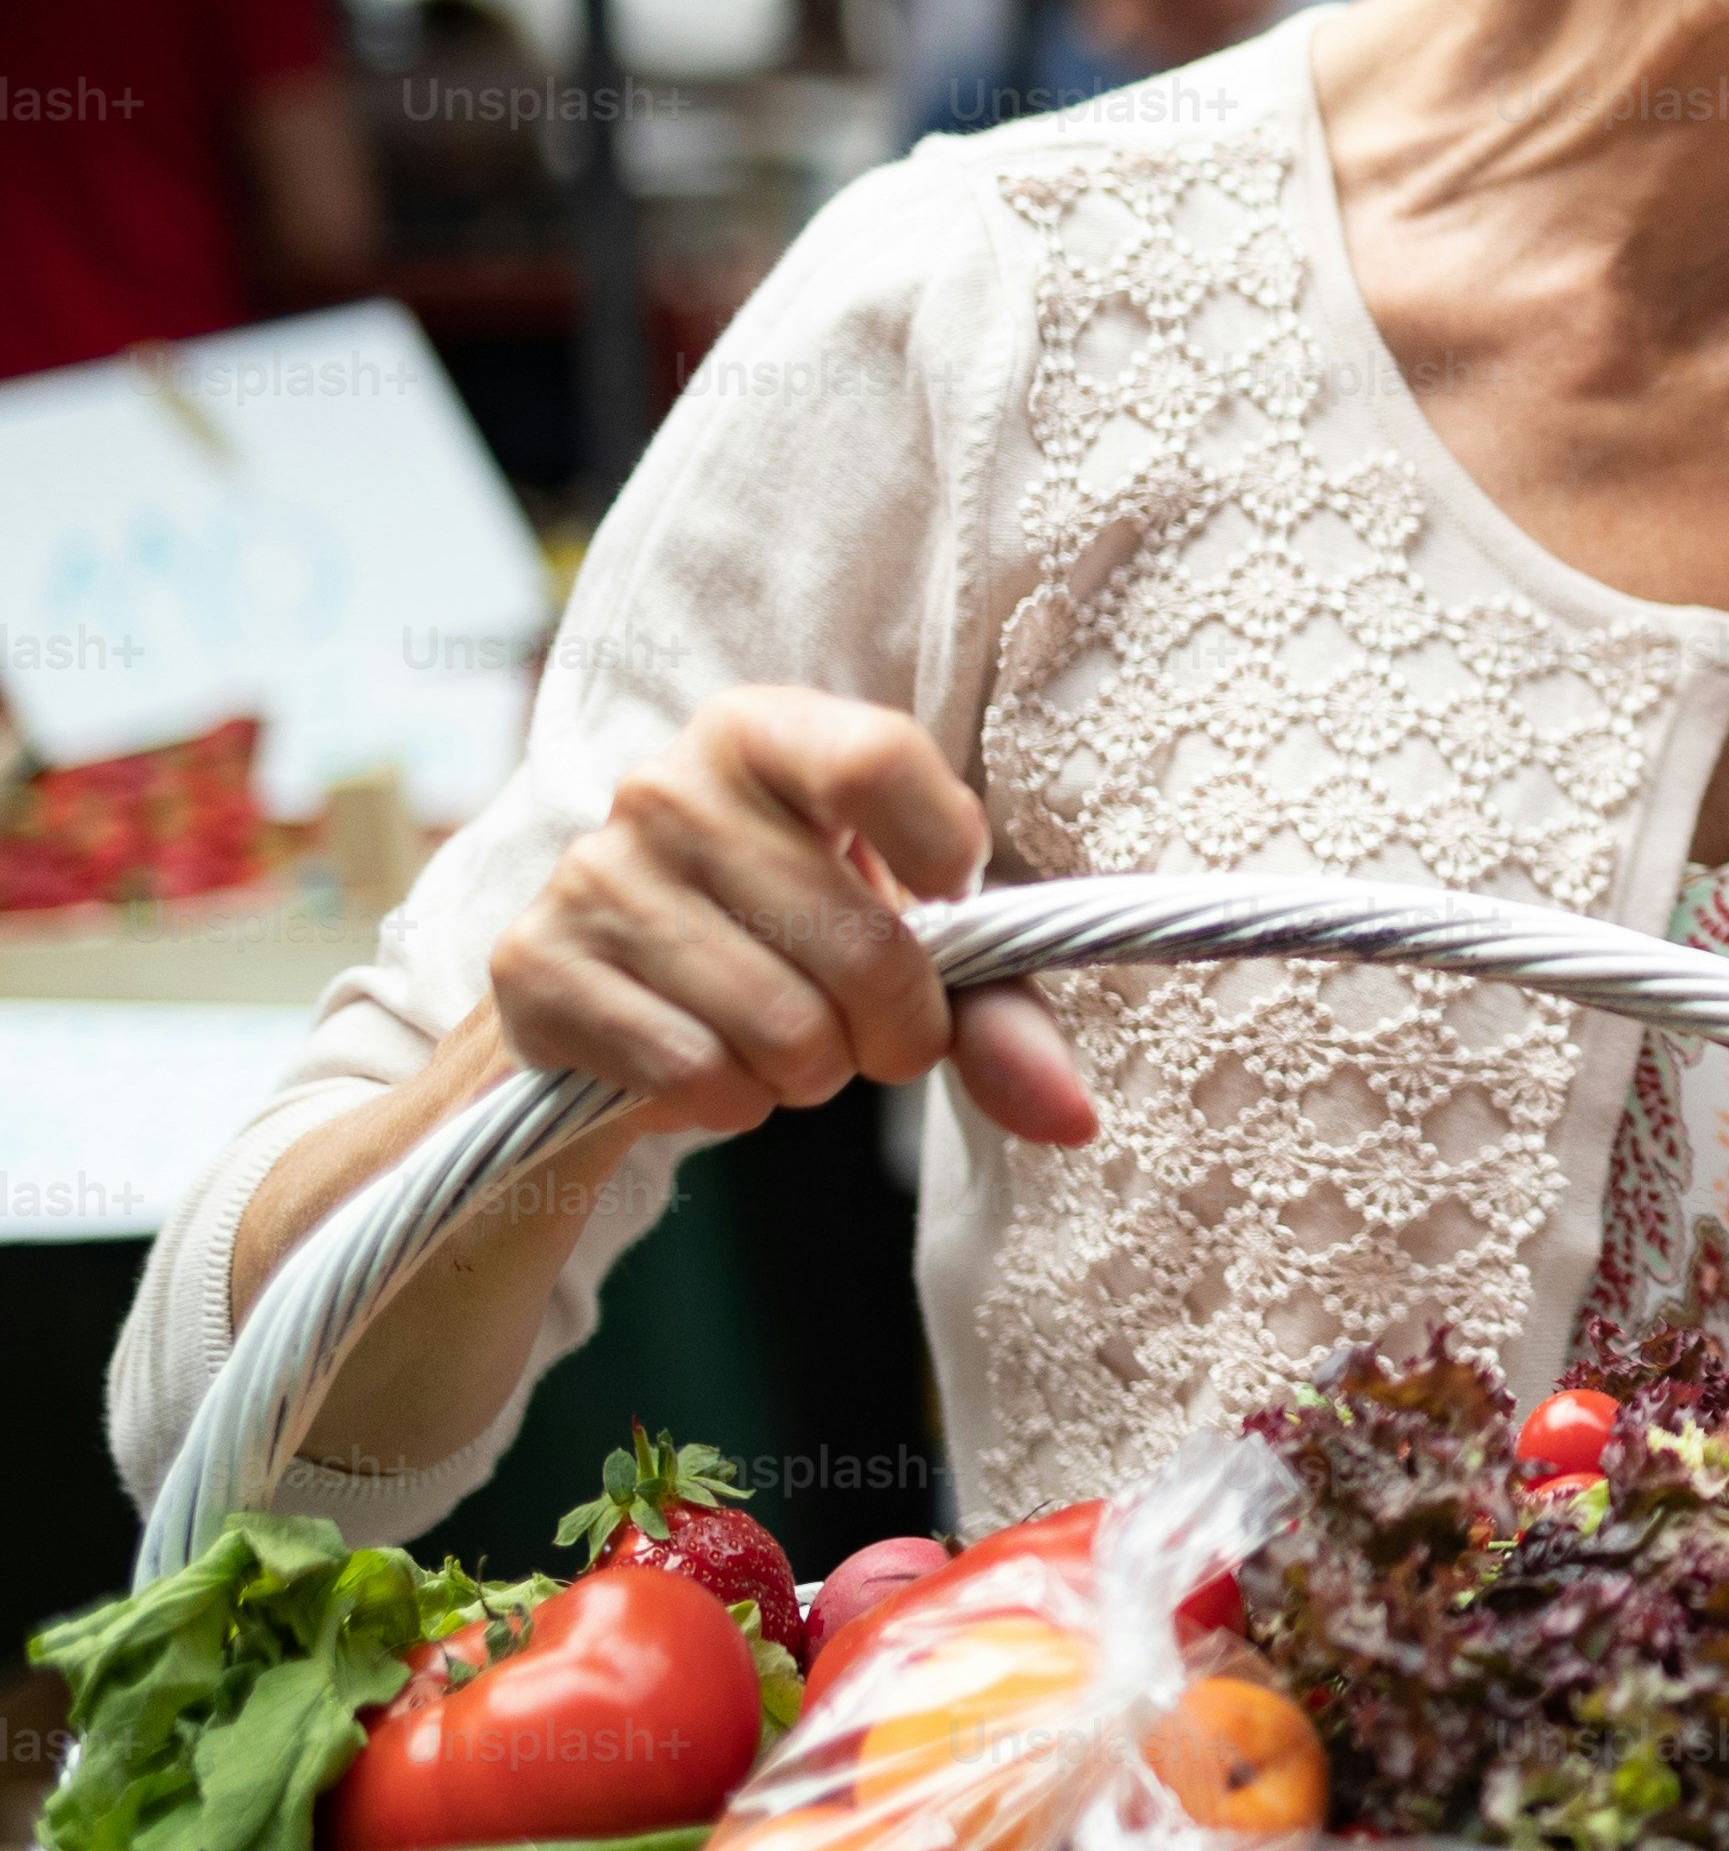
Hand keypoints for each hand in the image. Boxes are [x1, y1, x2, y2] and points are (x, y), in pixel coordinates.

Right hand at [489, 687, 1096, 1147]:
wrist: (613, 1003)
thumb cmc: (797, 948)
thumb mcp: (909, 951)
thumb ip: (999, 1015)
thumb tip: (1070, 1116)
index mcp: (768, 734)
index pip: (877, 758)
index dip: (941, 846)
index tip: (952, 896)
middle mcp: (668, 784)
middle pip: (863, 939)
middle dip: (897, 1028)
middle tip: (876, 1035)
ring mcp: (592, 873)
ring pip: (784, 1027)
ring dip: (812, 1074)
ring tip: (789, 1045)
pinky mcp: (537, 969)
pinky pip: (696, 1073)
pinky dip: (734, 1102)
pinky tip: (715, 1067)